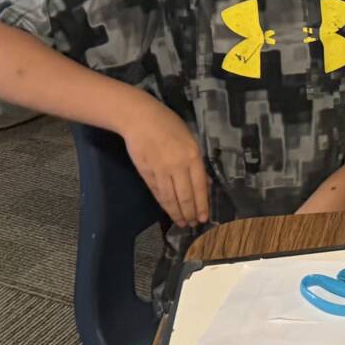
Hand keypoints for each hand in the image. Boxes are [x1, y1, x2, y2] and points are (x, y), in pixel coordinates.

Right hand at [120, 98, 211, 227]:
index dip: (201, 205)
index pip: (199, 186)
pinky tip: (168, 211)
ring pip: (170, 198)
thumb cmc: (169, 125)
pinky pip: (157, 192)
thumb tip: (204, 183)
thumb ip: (196, 162)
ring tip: (182, 223)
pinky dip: (164, 204)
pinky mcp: (146, 173)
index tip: (204, 217)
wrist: (140, 119)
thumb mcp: (190, 139)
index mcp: (192, 156)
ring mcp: (160, 171)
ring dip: (176, 213)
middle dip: (190, 213)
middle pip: (185, 196)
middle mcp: (178, 166)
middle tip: (193, 225)